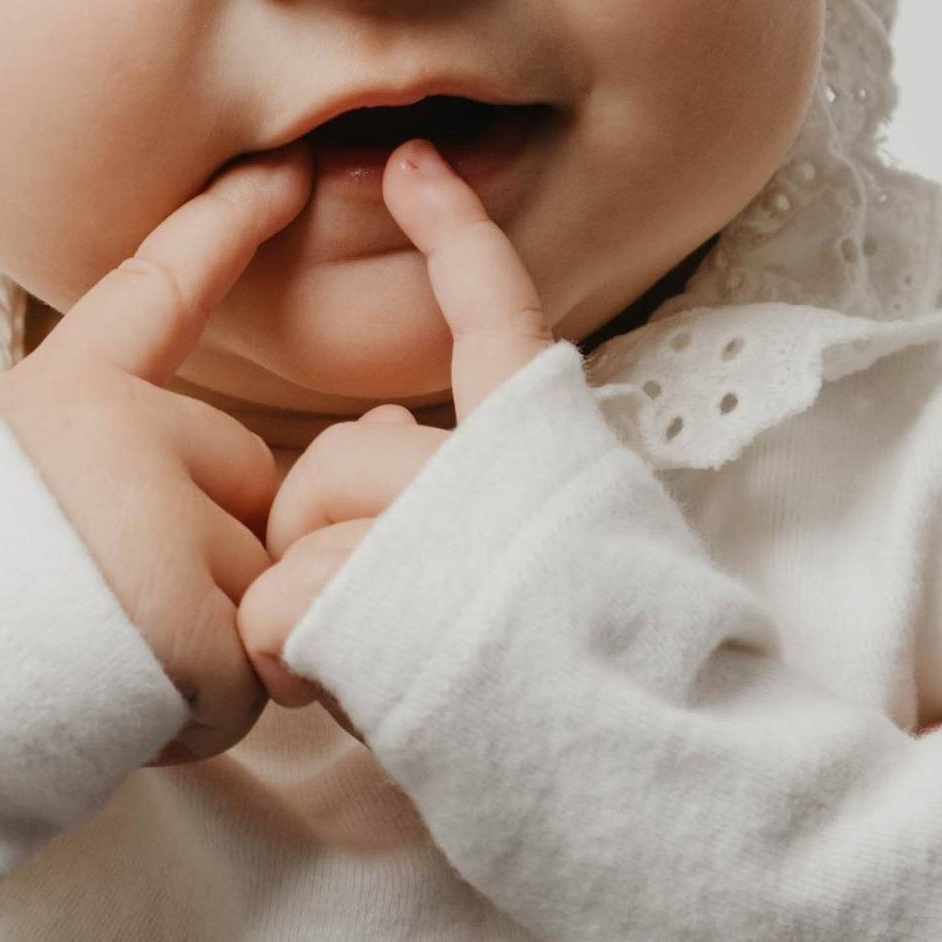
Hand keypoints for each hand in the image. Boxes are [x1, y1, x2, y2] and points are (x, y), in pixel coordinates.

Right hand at [0, 154, 308, 764]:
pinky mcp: (194, 620)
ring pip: (255, 589)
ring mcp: (166, 522)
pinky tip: (111, 715)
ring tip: (91, 673)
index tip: (291, 171)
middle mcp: (124, 435)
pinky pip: (246, 680)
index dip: (227, 227)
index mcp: (57, 394)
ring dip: (199, 652)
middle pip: (246, 482)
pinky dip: (194, 721)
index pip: (157, 293)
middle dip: (211, 559)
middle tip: (107, 619)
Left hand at [239, 138, 552, 712]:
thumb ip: (465, 494)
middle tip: (402, 624)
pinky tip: (368, 701)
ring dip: (319, 621)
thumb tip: (385, 446)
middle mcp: (500, 472)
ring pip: (303, 540)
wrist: (659, 776)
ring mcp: (441, 537)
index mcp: (551, 449)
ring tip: (399, 677)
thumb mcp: (553, 560)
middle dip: (332, 542)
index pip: (497, 316)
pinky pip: (281, 612)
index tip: (415, 165)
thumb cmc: (606, 695)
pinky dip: (302, 669)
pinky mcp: (385, 611)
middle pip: (340, 460)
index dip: (454, 237)